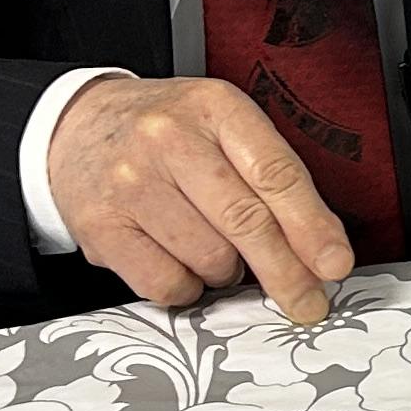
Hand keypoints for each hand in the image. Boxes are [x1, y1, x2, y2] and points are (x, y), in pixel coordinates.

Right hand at [43, 74, 355, 323]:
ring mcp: (130, 183)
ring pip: (209, 258)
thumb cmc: (164, 133)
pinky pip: (166, 284)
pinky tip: (179, 260)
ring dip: (226, 271)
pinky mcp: (101, 227)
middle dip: (287, 272)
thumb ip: (269, 176)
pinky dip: (186, 286)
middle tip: (308, 302)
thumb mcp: (220, 126)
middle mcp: (169, 139)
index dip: (311, 227)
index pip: (275, 174)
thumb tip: (318, 249)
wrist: (76, 128)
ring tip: (211, 246)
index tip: (335, 263)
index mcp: (214, 107)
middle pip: (246, 222)